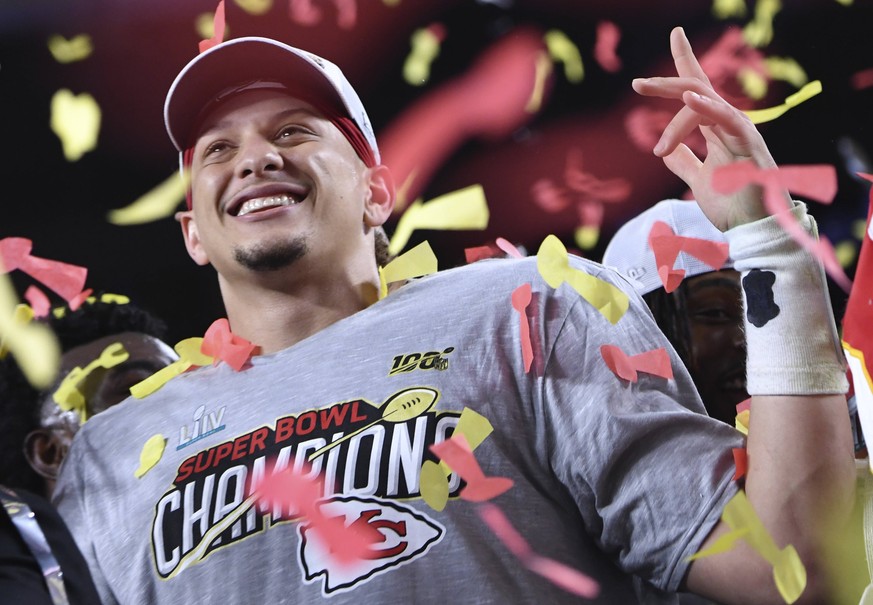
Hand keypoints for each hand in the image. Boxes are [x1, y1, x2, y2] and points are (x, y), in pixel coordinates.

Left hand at [632, 27, 781, 230]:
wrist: (753, 229)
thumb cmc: (733, 205)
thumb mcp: (697, 180)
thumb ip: (683, 161)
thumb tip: (664, 148)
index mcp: (716, 130)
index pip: (697, 91)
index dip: (685, 63)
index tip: (675, 35)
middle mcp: (728, 124)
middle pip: (697, 90)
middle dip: (667, 82)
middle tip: (637, 83)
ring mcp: (740, 132)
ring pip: (706, 102)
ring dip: (676, 106)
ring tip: (652, 124)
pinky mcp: (749, 145)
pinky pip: (728, 118)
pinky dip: (708, 107)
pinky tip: (689, 99)